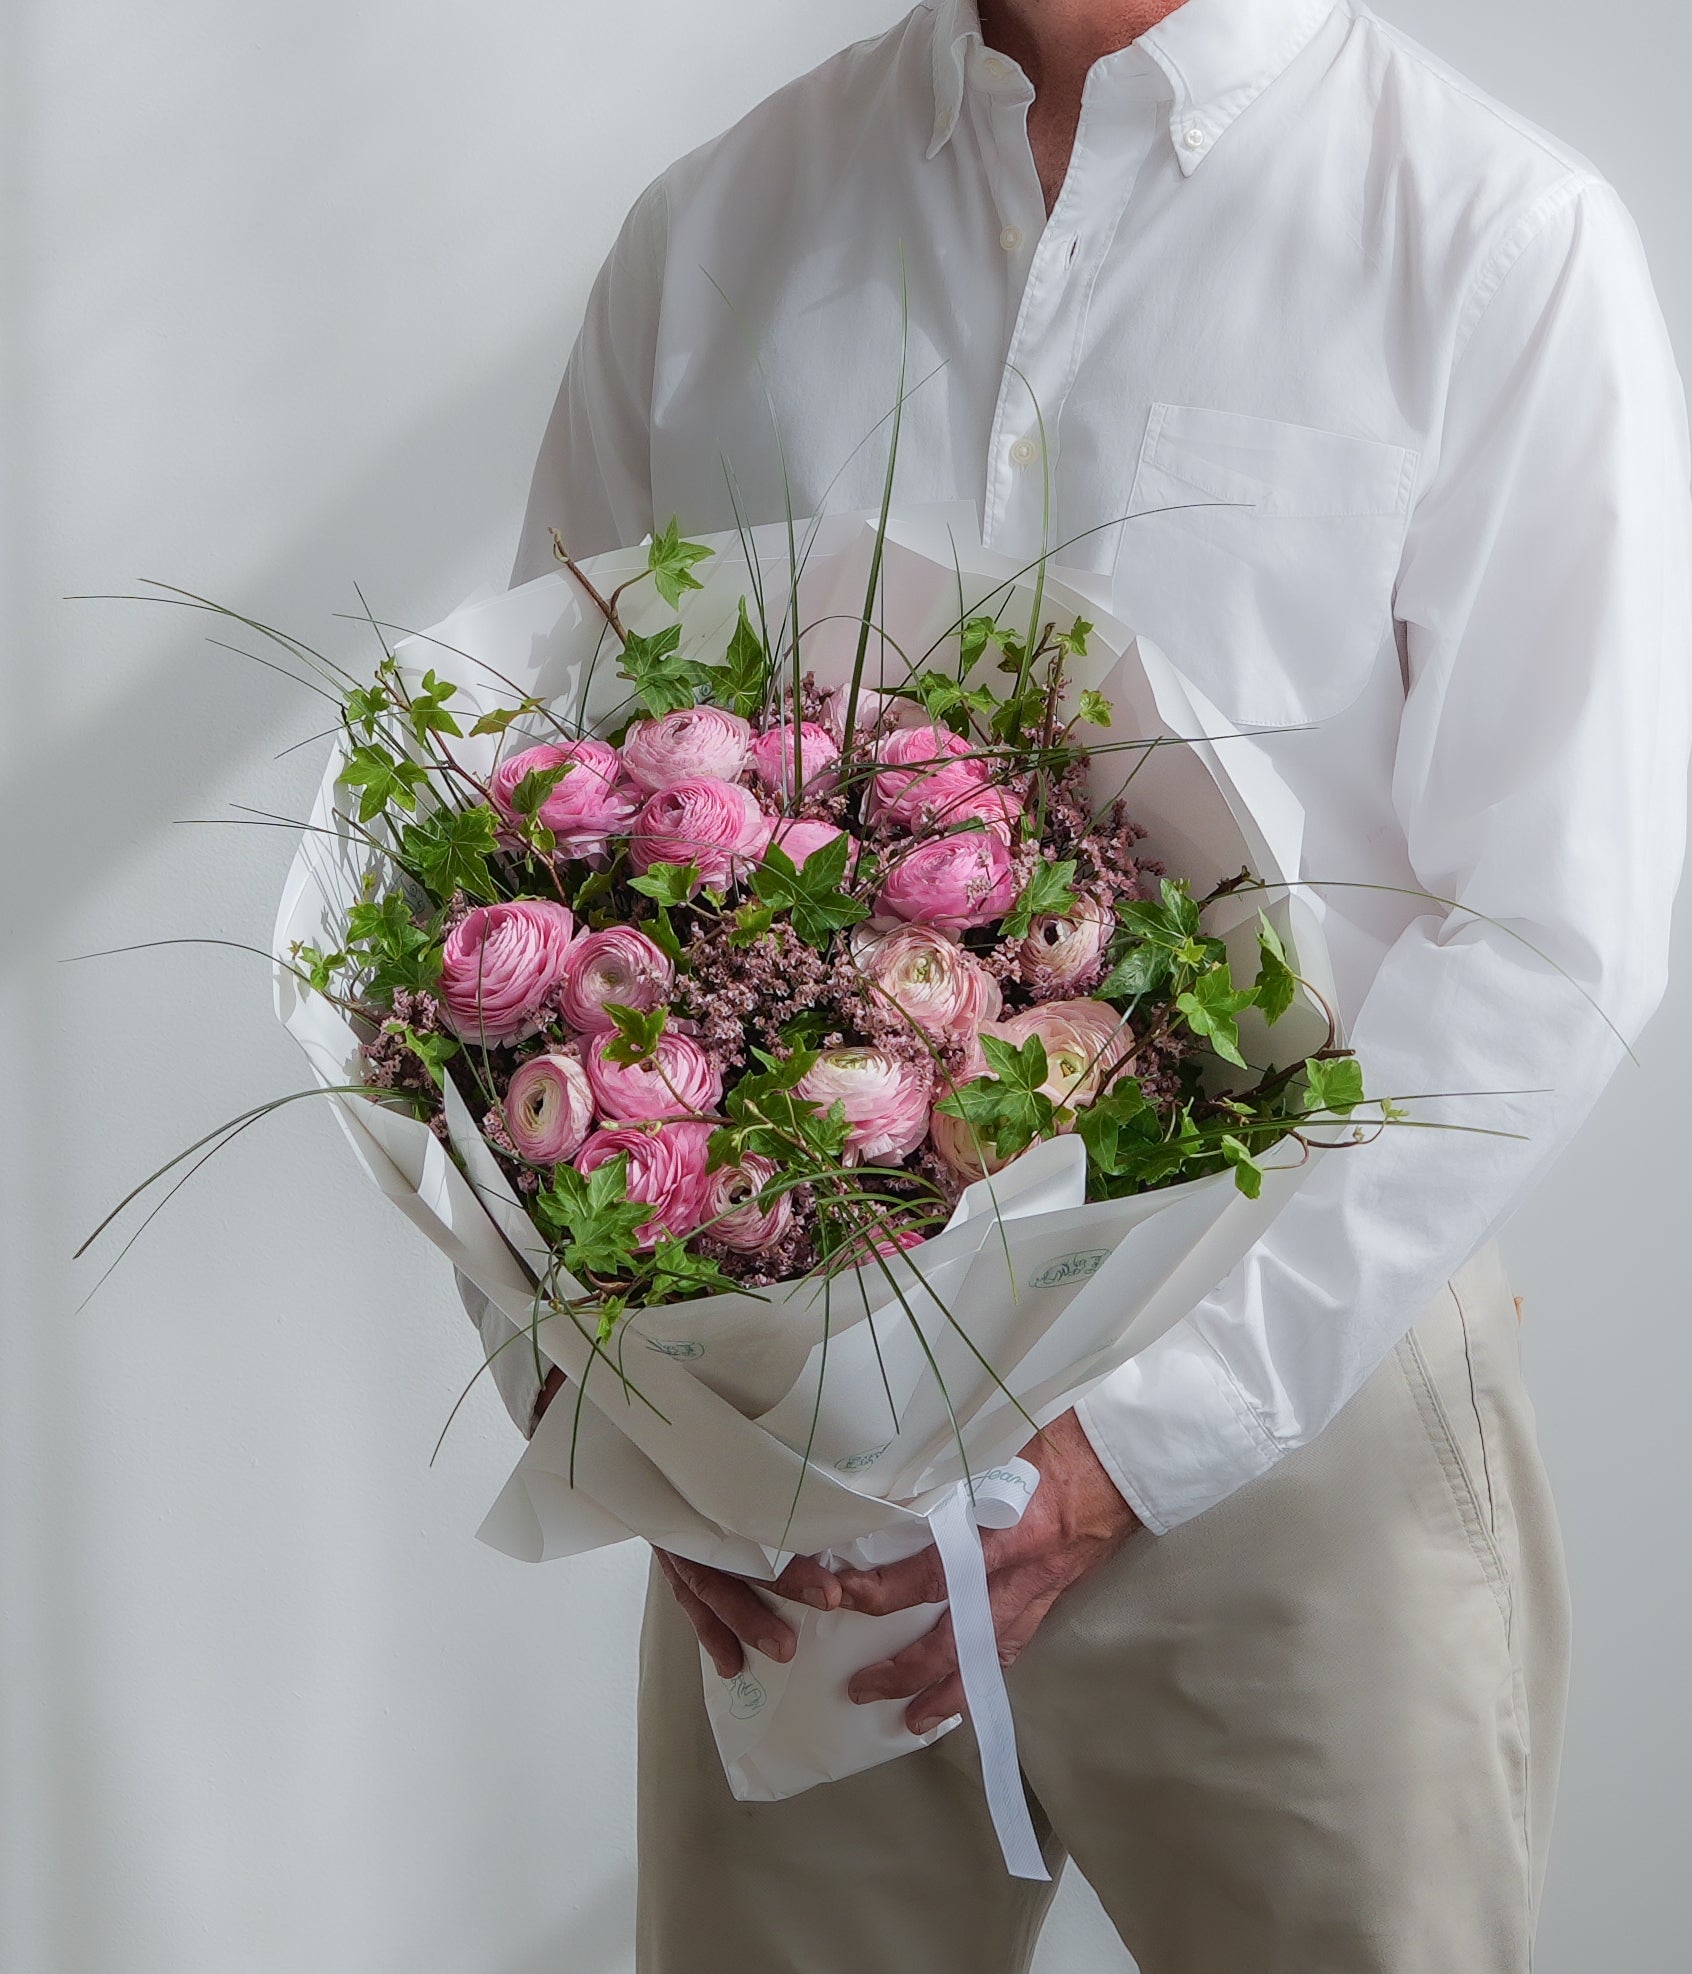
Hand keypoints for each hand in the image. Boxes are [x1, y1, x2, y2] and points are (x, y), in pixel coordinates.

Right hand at [533, 1369, 846, 1675]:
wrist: (610, 1417)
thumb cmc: (679, 1416)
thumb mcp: (715, 1417)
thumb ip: (753, 1433)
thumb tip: (822, 1425)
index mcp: (701, 1476)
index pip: (749, 1522)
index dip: (789, 1562)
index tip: (832, 1588)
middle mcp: (684, 1509)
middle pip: (733, 1557)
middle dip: (781, 1586)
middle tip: (827, 1606)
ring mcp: (672, 1532)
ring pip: (708, 1583)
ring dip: (744, 1620)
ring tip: (783, 1652)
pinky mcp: (669, 1547)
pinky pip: (687, 1594)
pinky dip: (708, 1630)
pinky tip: (730, 1666)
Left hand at [842, 1409, 1139, 1734]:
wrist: (1128, 1457)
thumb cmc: (1065, 1437)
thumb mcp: (1001, 1444)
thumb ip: (953, 1470)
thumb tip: (893, 1488)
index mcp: (1008, 1531)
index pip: (935, 1573)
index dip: (886, 1591)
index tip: (844, 1594)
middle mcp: (1022, 1573)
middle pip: (958, 1635)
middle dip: (907, 1668)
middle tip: (862, 1688)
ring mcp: (1042, 1591)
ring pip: (989, 1654)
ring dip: (948, 1691)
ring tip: (913, 1721)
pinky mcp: (1055, 1595)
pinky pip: (1015, 1643)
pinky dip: (986, 1671)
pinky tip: (965, 1687)